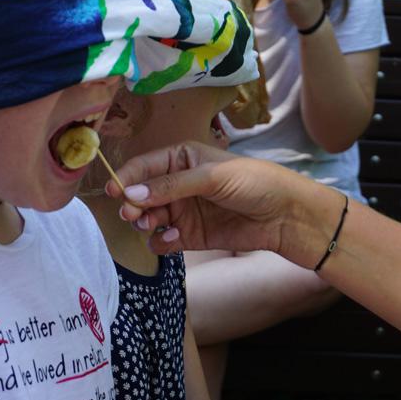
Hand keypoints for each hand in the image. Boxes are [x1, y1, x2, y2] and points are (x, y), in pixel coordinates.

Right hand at [108, 141, 323, 264]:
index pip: (145, 165)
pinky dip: (161, 241)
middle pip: (141, 194)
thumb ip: (172, 185)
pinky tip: (172, 239)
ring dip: (144, 222)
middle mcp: (178, 183)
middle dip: (133, 204)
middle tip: (133, 214)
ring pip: (148, 218)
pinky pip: (163, 240)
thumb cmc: (255, 182)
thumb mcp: (213, 176)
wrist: (286, 216)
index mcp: (183, 158)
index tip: (114, 192)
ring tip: (153, 224)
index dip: (126, 177)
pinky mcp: (191, 236)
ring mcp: (183, 210)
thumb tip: (131, 192)